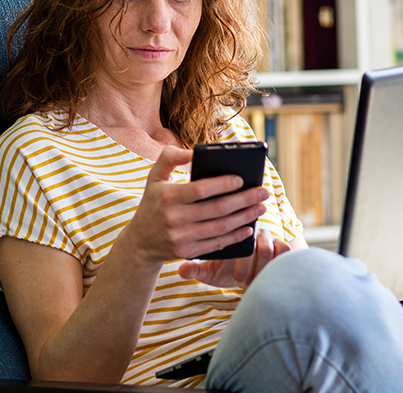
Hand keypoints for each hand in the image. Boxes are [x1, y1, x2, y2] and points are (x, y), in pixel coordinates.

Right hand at [117, 146, 268, 264]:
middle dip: (244, 200)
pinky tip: (248, 228)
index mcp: (168, 196)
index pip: (201, 190)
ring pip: (221, 227)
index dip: (223, 185)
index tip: (242, 179)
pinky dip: (235, 237)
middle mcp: (174, 218)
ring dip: (245, 218)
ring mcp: (181, 237)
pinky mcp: (188, 252)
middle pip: (217, 209)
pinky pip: (217, 244)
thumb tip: (193, 151)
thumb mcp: (154, 177)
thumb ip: (169, 157)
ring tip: (261, 208)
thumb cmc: (152, 203)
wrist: (139, 242)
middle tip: (263, 192)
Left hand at [177, 228, 292, 287]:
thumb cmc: (226, 271)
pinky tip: (268, 276)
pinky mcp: (283, 244)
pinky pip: (283, 253)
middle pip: (248, 245)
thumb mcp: (209, 271)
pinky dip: (275, 268)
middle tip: (243, 281)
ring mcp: (268, 235)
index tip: (238, 279)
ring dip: (260, 269)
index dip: (237, 264)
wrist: (249, 275)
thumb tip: (181, 270)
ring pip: (267, 250)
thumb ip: (196, 269)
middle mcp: (250, 229)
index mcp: (229, 231)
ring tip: (254, 280)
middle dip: (249, 270)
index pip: (231, 238)